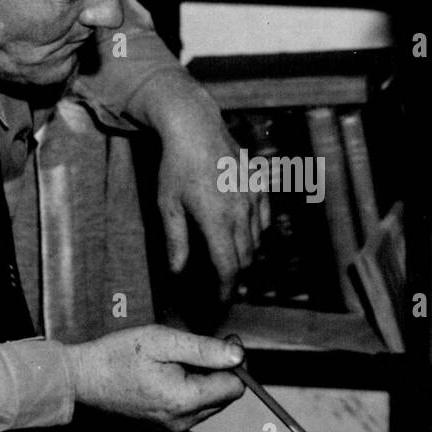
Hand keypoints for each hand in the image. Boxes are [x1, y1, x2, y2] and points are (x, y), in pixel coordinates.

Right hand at [68, 325, 245, 430]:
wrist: (84, 378)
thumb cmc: (120, 355)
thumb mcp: (163, 341)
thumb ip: (205, 349)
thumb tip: (239, 355)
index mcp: (184, 400)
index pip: (236, 387)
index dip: (234, 361)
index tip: (222, 340)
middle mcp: (182, 421)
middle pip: (226, 395)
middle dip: (220, 369)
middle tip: (197, 346)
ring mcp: (173, 427)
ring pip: (212, 401)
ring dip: (205, 378)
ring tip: (177, 360)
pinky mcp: (166, 426)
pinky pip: (195, 407)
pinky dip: (192, 388)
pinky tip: (170, 373)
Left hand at [153, 88, 269, 300]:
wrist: (195, 127)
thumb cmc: (176, 166)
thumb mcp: (168, 205)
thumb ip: (176, 241)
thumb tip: (178, 272)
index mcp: (217, 220)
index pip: (229, 268)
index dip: (226, 291)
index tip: (220, 304)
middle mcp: (241, 212)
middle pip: (245, 258)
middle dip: (234, 276)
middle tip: (220, 286)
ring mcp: (253, 197)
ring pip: (256, 241)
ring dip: (244, 256)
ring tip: (229, 261)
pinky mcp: (259, 185)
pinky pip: (264, 219)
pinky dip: (256, 233)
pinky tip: (242, 233)